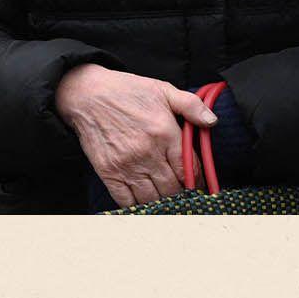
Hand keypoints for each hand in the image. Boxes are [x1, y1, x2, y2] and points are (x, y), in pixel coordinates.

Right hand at [53, 65, 218, 207]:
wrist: (86, 94)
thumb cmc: (126, 91)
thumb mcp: (162, 89)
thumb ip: (191, 105)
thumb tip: (212, 121)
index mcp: (164, 133)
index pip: (189, 169)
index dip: (196, 180)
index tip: (196, 183)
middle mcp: (148, 153)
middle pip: (173, 189)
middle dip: (180, 193)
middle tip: (181, 193)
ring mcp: (127, 165)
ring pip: (153, 199)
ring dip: (162, 202)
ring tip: (164, 198)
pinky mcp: (109, 172)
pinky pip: (127, 201)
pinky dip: (138, 207)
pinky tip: (144, 202)